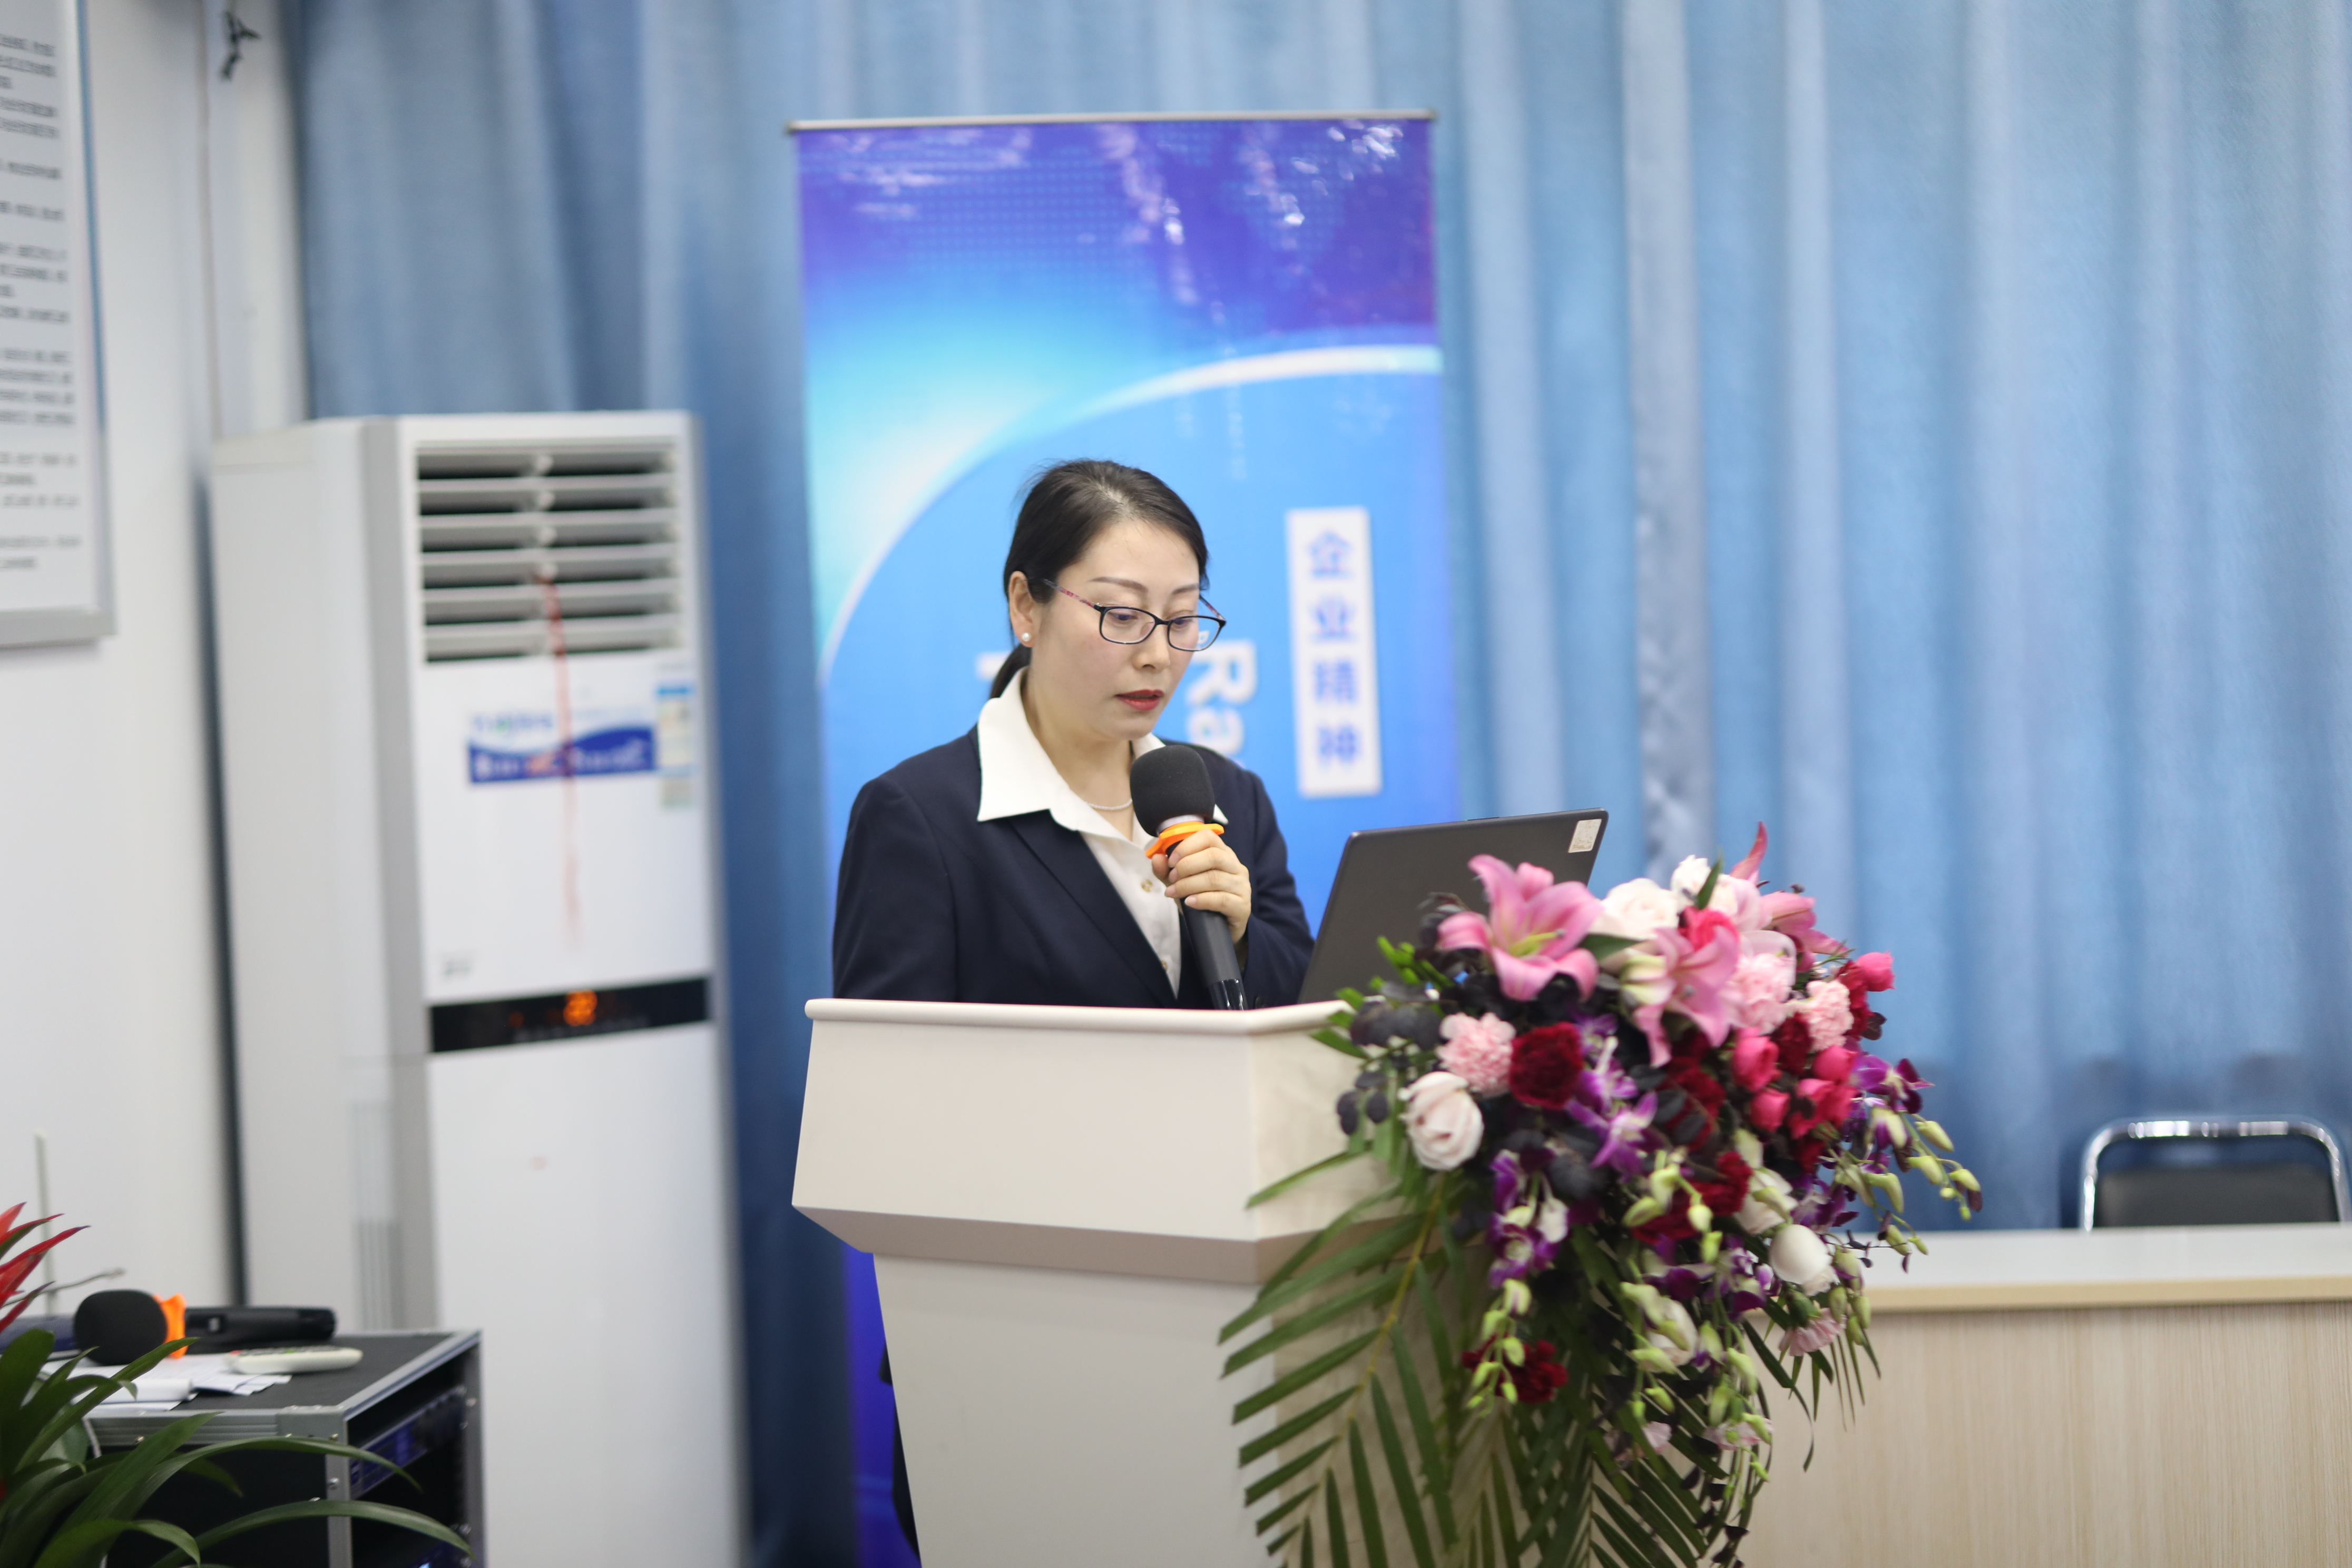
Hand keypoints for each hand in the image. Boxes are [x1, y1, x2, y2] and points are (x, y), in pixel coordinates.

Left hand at [1153, 830, 1250, 945]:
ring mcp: (1242, 886)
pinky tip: (1189, 902)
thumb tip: (1157, 858)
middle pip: (1213, 856)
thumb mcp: (1181, 883)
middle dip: (1186, 866)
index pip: (1208, 837)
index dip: (1187, 846)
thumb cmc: (1203, 901)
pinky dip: (1202, 900)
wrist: (1221, 929)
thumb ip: (1167, 871)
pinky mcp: (1243, 906)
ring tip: (1174, 892)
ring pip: (1215, 878)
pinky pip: (1222, 899)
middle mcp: (1236, 867)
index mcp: (1223, 854)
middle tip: (1172, 878)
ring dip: (1189, 884)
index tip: (1171, 861)